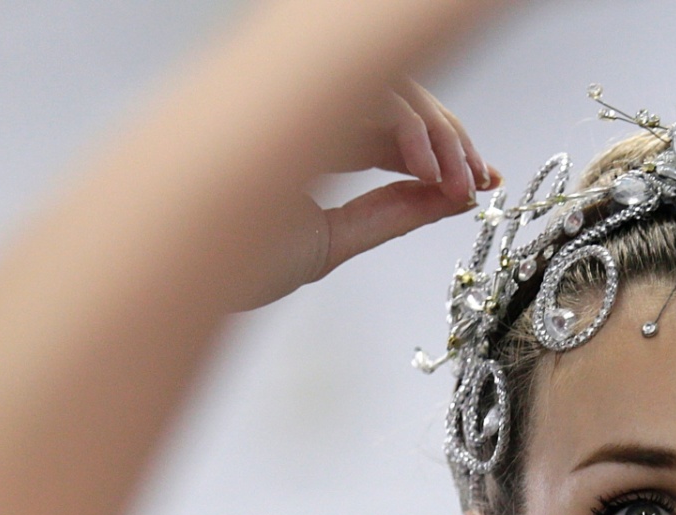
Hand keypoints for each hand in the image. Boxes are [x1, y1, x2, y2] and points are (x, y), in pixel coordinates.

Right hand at [243, 79, 498, 309]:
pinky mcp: (294, 90)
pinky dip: (410, 124)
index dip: (443, 154)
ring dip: (437, 131)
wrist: (187, 267)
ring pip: (391, 87)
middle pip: (399, 104)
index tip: (488, 181)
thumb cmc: (242, 263)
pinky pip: (371, 87)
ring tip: (460, 179)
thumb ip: (392, 214)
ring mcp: (298, 101)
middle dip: (450, 138)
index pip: (392, 136)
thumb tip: (455, 196)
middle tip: (484, 179)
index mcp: (310, 147)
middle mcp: (305, 117)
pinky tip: (428, 167)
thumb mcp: (334, 241)